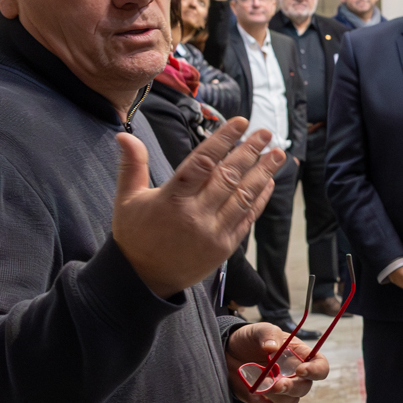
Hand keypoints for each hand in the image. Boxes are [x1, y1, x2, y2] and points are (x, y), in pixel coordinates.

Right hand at [111, 121, 284, 297]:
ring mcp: (213, 232)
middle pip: (228, 176)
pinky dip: (259, 199)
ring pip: (243, 196)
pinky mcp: (224, 247)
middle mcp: (195, 215)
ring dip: (263, 173)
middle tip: (266, 133)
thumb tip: (124, 135)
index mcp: (171, 199)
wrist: (144, 279)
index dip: (222, 140)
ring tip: (278, 154)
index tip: (240, 123)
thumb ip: (132, 165)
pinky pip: (246, 218)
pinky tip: (269, 182)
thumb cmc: (135, 236)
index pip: (202, 162)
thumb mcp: (127, 199)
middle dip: (250, 152)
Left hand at [224, 321, 329, 402]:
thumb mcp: (260, 330)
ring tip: (260, 386)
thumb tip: (272, 347)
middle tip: (278, 385)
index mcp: (300, 356)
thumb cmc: (252, 339)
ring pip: (289, 402)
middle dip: (292, 388)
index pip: (320, 367)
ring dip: (277, 397)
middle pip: (304, 388)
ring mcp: (281, 389)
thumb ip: (268, 334)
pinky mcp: (266, 400)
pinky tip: (254, 395)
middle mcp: (294, 375)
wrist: (230, 352)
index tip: (301, 370)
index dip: (316, 371)